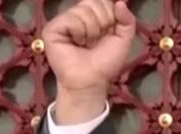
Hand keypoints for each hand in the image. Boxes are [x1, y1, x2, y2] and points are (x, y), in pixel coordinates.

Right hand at [42, 0, 135, 122]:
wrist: (91, 80)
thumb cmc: (105, 63)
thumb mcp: (123, 40)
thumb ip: (127, 21)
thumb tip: (120, 2)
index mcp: (92, 17)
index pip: (103, 2)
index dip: (110, 17)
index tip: (108, 34)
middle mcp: (77, 16)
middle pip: (94, 2)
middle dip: (102, 23)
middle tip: (95, 41)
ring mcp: (64, 21)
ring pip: (84, 10)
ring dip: (91, 31)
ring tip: (85, 44)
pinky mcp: (52, 28)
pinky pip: (72, 19)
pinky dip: (79, 33)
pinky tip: (75, 44)